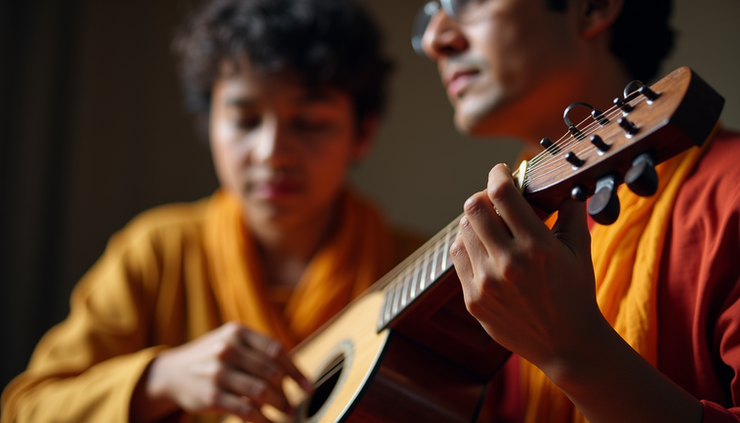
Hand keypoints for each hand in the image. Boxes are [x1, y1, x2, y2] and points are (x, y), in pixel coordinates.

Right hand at [143, 322, 311, 422]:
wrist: (172, 372)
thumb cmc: (212, 356)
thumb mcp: (231, 341)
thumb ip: (259, 351)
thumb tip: (296, 375)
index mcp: (238, 332)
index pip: (276, 350)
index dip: (296, 370)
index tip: (308, 387)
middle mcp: (228, 348)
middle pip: (271, 372)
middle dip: (287, 392)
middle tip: (295, 404)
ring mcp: (218, 372)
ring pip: (262, 392)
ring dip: (280, 406)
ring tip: (287, 414)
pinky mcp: (211, 396)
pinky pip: (246, 410)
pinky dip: (264, 420)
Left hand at [450, 163, 600, 367]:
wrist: (567, 344)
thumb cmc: (576, 293)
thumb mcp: (579, 249)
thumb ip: (570, 211)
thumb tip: (564, 182)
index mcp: (537, 247)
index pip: (502, 194)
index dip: (498, 174)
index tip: (500, 171)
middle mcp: (508, 263)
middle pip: (473, 208)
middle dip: (483, 197)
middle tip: (494, 200)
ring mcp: (487, 283)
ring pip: (463, 231)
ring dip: (475, 222)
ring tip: (491, 227)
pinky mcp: (473, 299)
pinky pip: (457, 256)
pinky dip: (467, 245)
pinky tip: (483, 248)